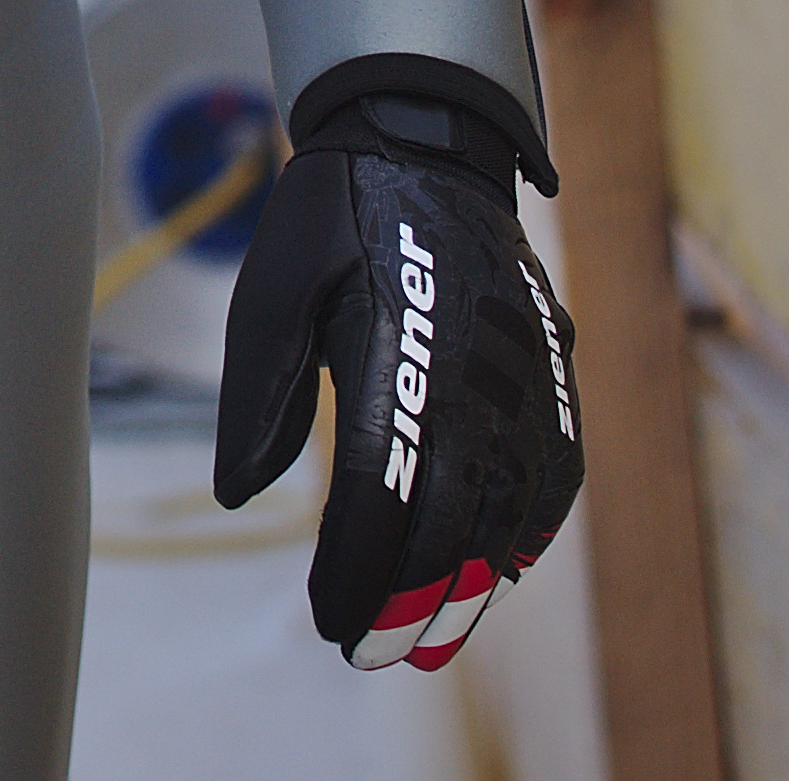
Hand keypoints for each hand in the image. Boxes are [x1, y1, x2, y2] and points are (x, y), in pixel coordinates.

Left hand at [215, 92, 582, 671]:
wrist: (424, 136)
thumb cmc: (334, 214)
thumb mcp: (272, 289)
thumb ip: (258, 396)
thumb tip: (234, 495)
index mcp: (395, 354)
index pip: (382, 496)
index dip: (356, 573)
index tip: (329, 623)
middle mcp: (472, 376)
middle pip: (449, 525)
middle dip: (409, 603)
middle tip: (371, 653)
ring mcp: (523, 375)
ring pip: (508, 514)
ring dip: (471, 585)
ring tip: (431, 639)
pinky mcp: (551, 371)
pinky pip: (553, 476)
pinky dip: (526, 532)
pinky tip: (496, 566)